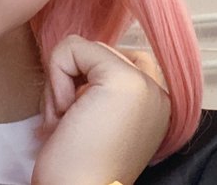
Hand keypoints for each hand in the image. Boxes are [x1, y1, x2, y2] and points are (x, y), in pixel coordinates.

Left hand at [33, 35, 170, 184]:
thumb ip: (100, 86)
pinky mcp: (123, 79)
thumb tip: (74, 49)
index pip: (117, 62)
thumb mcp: (98, 117)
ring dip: (63, 84)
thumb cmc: (77, 169)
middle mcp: (160, 93)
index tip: (82, 125)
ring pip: (86, 49)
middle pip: (100, 54)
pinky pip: (73, 48)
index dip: (85, 85)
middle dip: (72, 83)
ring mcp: (146, 84)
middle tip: (72, 124)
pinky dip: (56, 76)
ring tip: (70, 123)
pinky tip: (66, 114)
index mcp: (158, 106)